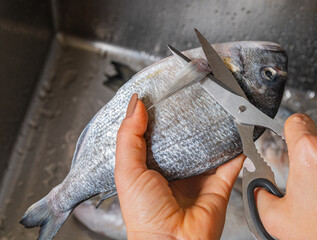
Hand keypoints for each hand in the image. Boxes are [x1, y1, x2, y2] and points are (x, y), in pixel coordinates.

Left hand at [115, 94, 244, 238]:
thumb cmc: (144, 213)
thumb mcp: (127, 170)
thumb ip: (129, 137)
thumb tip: (136, 105)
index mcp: (151, 165)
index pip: (155, 134)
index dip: (158, 115)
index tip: (163, 94)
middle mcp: (174, 169)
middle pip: (183, 137)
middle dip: (186, 120)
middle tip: (190, 97)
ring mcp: (198, 176)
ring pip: (207, 147)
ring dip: (212, 131)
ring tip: (215, 109)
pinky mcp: (219, 184)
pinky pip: (231, 163)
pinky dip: (236, 148)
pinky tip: (237, 130)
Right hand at [256, 113, 316, 239]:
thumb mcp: (275, 218)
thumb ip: (258, 196)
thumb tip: (258, 189)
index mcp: (309, 155)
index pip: (296, 121)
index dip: (286, 128)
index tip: (285, 136)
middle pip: (312, 133)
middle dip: (302, 146)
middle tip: (298, 165)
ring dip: (315, 158)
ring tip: (312, 181)